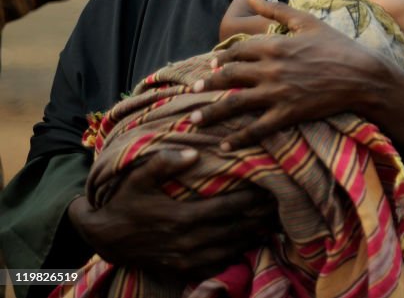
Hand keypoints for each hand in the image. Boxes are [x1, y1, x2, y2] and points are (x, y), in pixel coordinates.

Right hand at [68, 149, 276, 280]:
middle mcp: (190, 242)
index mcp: (183, 218)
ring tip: (274, 219)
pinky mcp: (185, 269)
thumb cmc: (124, 202)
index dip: (253, 198)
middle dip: (262, 216)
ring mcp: (188, 259)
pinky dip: (239, 252)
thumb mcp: (137, 177)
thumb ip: (164, 162)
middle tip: (282, 201)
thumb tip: (193, 153)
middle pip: (238, 229)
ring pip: (234, 248)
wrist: (104, 237)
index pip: (230, 207)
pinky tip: (251, 239)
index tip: (271, 185)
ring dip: (256, 234)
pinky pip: (220, 264)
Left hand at [191, 0, 403, 150]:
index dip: (221, 58)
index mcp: (274, 45)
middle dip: (209, 84)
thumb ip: (277, 9)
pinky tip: (224, 144)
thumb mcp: (308, 21)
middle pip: (229, 76)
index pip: (237, 51)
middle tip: (194, 91)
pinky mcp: (288, 113)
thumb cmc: (338, 45)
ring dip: (211, 113)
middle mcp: (270, 69)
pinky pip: (257, 129)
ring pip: (235, 104)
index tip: (212, 64)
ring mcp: (277, 93)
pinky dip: (238, 138)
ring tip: (194, 120)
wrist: (362, 75)